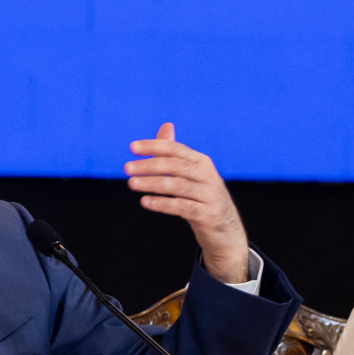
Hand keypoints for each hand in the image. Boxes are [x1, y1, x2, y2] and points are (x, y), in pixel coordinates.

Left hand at [125, 123, 250, 283]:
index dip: (154, 146)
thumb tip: (166, 125)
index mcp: (201, 162)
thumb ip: (175, 154)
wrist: (226, 229)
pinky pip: (182, 207)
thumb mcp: (191, 174)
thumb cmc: (202, 196)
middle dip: (149, 165)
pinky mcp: (208, 214)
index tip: (132, 147)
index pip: (175, 149)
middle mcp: (207, 175)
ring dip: (152, 183)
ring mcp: (209, 195)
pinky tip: (145, 202)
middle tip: (127, 168)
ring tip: (132, 183)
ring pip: (177, 186)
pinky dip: (163, 204)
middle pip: (175, 166)